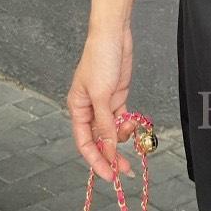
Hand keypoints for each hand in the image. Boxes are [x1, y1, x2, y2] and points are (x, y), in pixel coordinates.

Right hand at [67, 21, 136, 181]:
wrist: (114, 35)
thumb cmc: (100, 59)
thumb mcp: (101, 95)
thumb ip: (105, 124)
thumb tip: (109, 151)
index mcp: (77, 109)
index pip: (85, 143)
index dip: (96, 160)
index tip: (108, 175)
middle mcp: (89, 109)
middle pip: (99, 140)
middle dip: (111, 156)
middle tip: (125, 171)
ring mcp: (104, 104)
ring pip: (112, 131)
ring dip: (122, 138)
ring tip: (132, 133)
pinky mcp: (117, 97)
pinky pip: (122, 119)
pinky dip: (128, 124)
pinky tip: (133, 124)